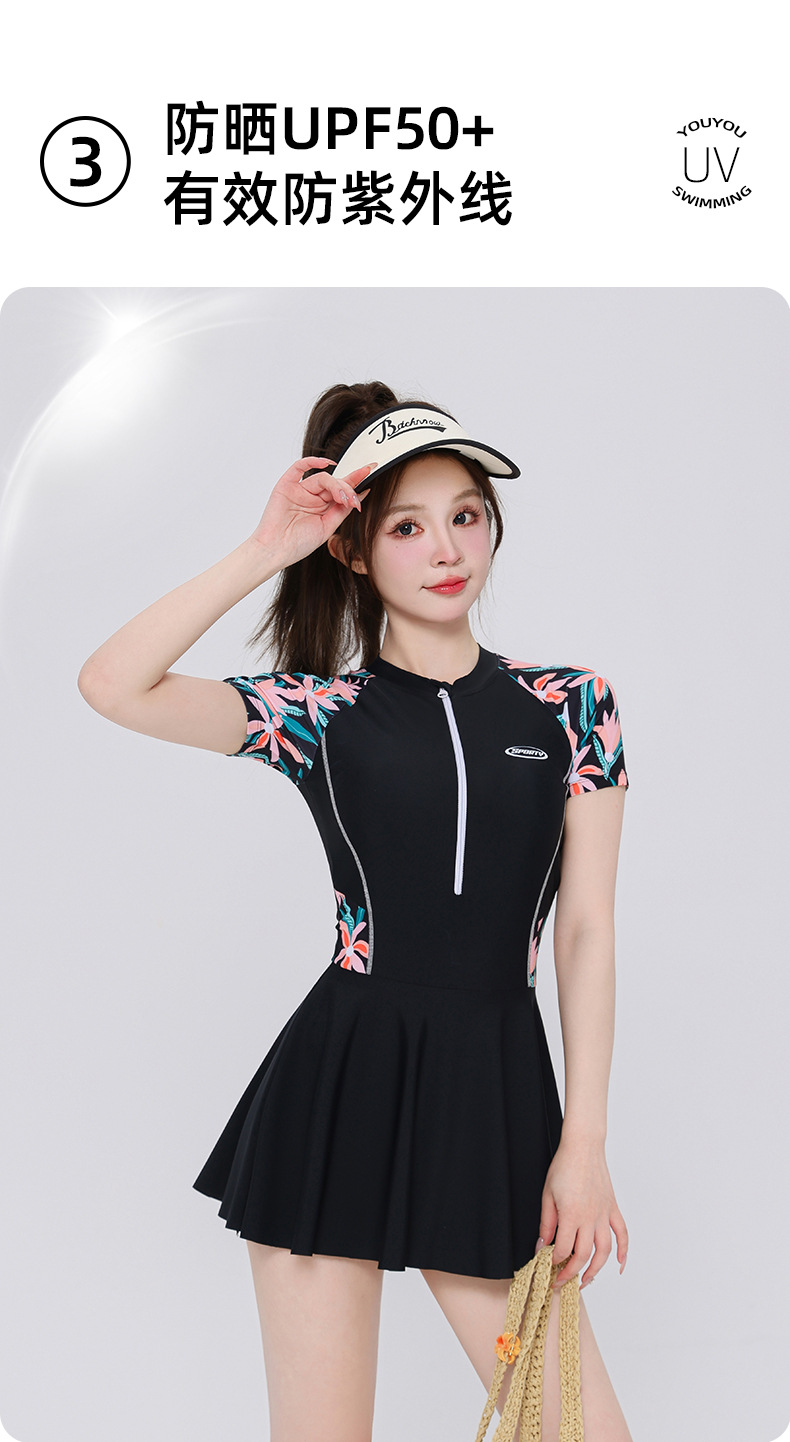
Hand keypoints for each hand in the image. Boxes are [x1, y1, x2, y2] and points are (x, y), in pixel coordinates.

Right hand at [249, 456, 376, 568]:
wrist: (277, 551)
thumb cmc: (298, 544)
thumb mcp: (328, 527)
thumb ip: (341, 511)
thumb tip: (359, 496)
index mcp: (322, 506)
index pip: (342, 489)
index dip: (356, 479)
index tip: (370, 470)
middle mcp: (312, 496)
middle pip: (335, 483)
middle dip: (348, 489)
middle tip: (354, 502)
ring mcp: (300, 490)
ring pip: (323, 478)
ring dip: (337, 485)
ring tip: (343, 498)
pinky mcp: (286, 486)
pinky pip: (299, 467)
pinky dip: (313, 461)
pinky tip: (327, 463)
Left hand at [534, 1135, 628, 1290]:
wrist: (584, 1147)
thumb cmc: (564, 1166)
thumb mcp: (547, 1194)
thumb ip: (546, 1223)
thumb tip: (542, 1245)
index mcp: (571, 1215)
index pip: (563, 1249)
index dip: (554, 1262)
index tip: (547, 1267)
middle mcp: (590, 1218)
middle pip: (582, 1255)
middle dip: (570, 1273)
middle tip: (561, 1281)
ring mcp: (604, 1214)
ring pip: (603, 1251)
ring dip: (595, 1270)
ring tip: (585, 1281)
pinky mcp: (612, 1208)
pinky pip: (622, 1233)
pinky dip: (623, 1251)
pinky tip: (618, 1265)